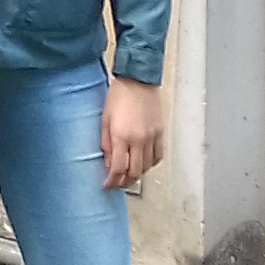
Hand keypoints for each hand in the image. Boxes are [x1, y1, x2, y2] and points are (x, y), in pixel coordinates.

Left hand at [102, 75, 165, 189]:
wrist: (138, 80)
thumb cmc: (119, 95)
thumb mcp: (104, 119)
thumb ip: (106, 144)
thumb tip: (108, 162)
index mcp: (122, 136)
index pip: (118, 168)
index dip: (112, 181)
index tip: (108, 185)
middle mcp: (138, 139)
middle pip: (134, 172)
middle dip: (125, 181)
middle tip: (118, 183)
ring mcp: (151, 137)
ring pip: (148, 166)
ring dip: (138, 173)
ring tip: (130, 173)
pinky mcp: (160, 132)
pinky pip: (158, 155)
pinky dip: (151, 163)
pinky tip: (144, 162)